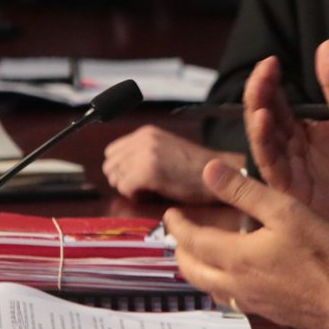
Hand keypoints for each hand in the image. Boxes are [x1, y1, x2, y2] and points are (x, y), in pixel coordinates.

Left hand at [102, 126, 245, 202]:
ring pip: (115, 177)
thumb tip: (118, 169)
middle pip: (110, 165)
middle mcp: (143, 140)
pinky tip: (152, 194)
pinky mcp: (148, 171)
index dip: (121, 168)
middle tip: (142, 186)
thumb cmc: (195, 167)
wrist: (219, 172)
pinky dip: (135, 196)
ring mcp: (145, 155)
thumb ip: (142, 152)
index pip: (112, 151)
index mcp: (146, 132)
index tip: (135, 177)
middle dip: (121, 178)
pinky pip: (125, 188)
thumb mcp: (166, 148)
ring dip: (128, 188)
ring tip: (149, 189)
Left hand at [166, 159, 328, 328]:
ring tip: (200, 253)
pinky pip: (229, 299)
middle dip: (180, 249)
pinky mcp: (267, 313)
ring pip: (209, 287)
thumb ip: (244, 191)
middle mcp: (236, 284)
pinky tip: (234, 278)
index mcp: (236, 256)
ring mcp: (251, 303)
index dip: (178, 225)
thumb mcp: (285, 210)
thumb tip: (209, 170)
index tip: (170, 213)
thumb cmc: (324, 255)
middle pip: (192, 269)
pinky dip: (219, 284)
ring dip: (197, 268)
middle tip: (180, 233)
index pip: (193, 240)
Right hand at [245, 40, 328, 269]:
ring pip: (260, 136)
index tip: (271, 61)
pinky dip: (264, 141)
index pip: (275, 99)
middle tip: (265, 69)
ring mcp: (283, 166)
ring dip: (257, 112)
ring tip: (260, 89)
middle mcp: (285, 145)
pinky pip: (269, 162)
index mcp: (297, 128)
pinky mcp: (287, 188)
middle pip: (261, 113)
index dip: (269, 80)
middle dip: (260, 90)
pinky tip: (264, 121)